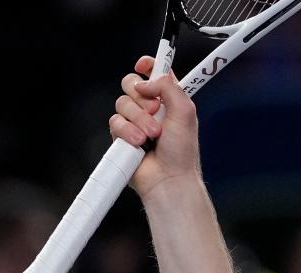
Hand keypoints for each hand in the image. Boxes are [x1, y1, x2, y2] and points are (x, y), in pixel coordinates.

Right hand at [109, 55, 201, 197]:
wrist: (168, 178)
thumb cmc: (182, 152)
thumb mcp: (185, 112)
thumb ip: (169, 87)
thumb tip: (149, 79)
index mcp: (169, 99)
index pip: (155, 73)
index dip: (148, 65)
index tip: (144, 65)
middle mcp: (151, 108)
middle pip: (131, 83)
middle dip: (141, 97)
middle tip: (156, 112)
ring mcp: (135, 121)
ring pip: (122, 102)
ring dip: (138, 119)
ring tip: (152, 136)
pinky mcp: (122, 134)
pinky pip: (115, 121)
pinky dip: (127, 132)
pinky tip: (139, 144)